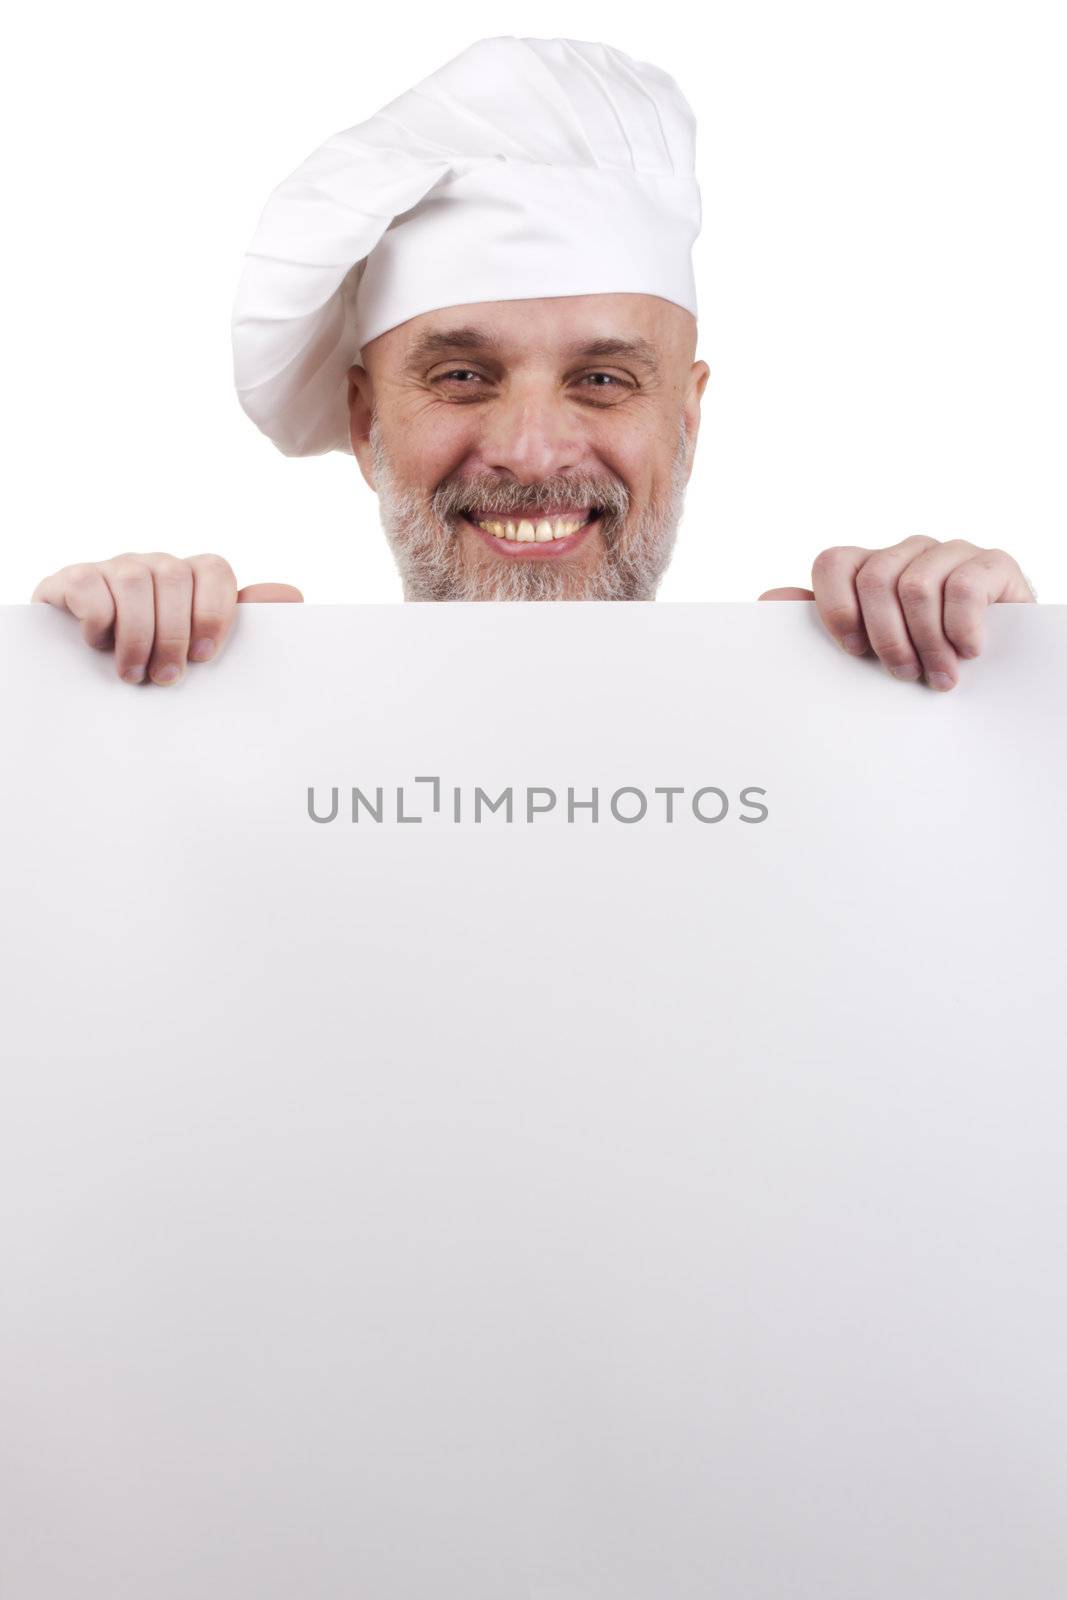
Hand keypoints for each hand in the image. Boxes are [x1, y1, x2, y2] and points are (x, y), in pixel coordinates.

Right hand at [30, 552, 303, 684]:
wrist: (81, 671)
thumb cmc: (153, 658)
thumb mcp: (196, 645)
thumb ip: (241, 622)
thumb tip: (292, 595)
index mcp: (188, 577)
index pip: (214, 569)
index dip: (214, 611)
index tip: (206, 657)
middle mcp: (152, 565)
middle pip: (175, 575)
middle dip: (173, 634)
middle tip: (167, 678)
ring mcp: (112, 568)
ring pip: (134, 580)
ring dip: (137, 634)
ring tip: (134, 675)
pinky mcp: (72, 580)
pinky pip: (90, 585)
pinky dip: (98, 619)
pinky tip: (98, 646)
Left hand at [758, 536, 1035, 689]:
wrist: (1002, 662)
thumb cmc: (924, 654)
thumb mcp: (872, 644)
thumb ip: (825, 622)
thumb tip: (769, 598)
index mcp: (871, 566)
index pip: (833, 562)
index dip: (836, 608)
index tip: (854, 652)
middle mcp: (908, 551)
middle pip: (876, 579)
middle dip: (887, 639)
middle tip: (904, 675)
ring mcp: (950, 552)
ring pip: (917, 586)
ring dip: (927, 644)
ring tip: (940, 677)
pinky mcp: (992, 563)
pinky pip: (964, 585)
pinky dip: (961, 628)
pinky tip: (969, 651)